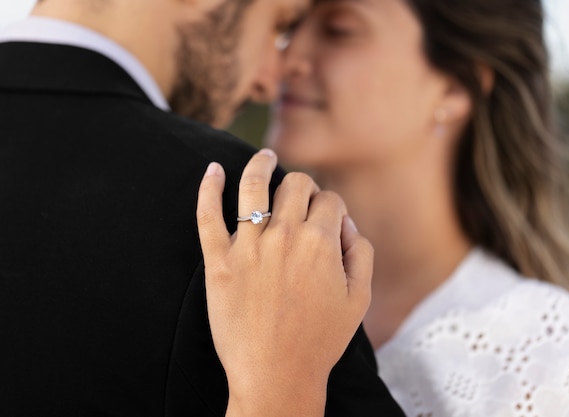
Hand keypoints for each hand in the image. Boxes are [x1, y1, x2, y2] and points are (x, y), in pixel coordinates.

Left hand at [196, 150, 373, 416]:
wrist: (276, 376)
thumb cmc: (320, 341)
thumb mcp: (359, 299)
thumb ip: (361, 253)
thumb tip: (346, 225)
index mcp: (320, 242)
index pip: (329, 200)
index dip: (332, 207)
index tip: (328, 221)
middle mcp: (284, 236)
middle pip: (295, 185)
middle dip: (303, 186)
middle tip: (300, 195)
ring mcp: (248, 246)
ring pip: (253, 186)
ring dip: (259, 164)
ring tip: (263, 156)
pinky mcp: (219, 261)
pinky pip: (208, 215)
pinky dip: (208, 187)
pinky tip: (212, 169)